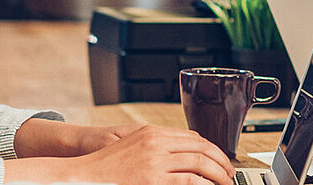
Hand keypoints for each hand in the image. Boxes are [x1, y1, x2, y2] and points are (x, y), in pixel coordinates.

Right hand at [7, 125, 232, 184]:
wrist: (82, 173)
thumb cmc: (106, 164)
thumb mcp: (133, 144)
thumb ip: (157, 145)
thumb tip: (183, 151)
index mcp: (152, 133)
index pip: (193, 137)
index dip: (212, 148)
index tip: (221, 159)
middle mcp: (156, 143)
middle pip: (200, 148)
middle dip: (220, 161)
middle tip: (229, 173)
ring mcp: (154, 161)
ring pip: (198, 163)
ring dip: (217, 174)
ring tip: (224, 183)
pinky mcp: (152, 179)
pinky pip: (188, 181)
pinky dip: (204, 184)